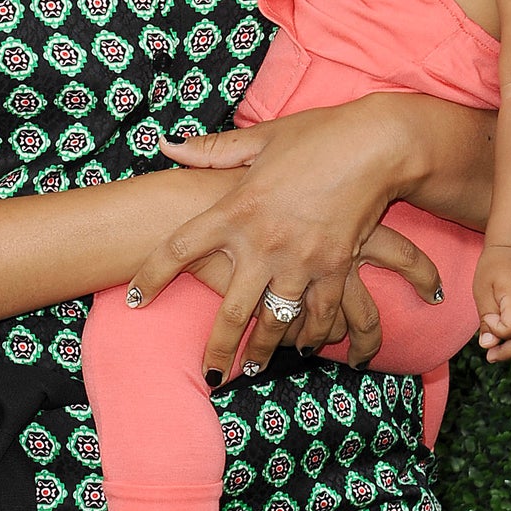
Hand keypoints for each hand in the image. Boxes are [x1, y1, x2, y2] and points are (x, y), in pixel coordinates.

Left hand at [128, 102, 437, 384]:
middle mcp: (263, 241)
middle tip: (207, 374)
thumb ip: (211, 150)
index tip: (136, 298)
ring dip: (263, 351)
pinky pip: (319, 313)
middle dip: (217, 348)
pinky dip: (311, 335)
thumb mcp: (260, 139)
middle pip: (231, 309)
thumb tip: (167, 145)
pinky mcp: (336, 267)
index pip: (180, 247)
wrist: (374, 144)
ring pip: (275, 322)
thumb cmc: (315, 136)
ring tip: (252, 368)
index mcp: (236, 207)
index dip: (152, 276)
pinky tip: (304, 348)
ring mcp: (301, 259)